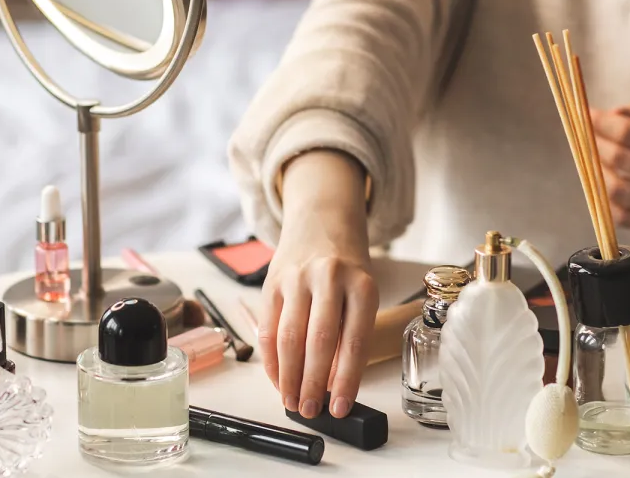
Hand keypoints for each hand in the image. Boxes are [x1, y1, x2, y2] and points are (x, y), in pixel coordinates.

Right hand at [262, 151, 378, 419]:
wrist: (322, 218)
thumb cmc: (347, 264)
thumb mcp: (361, 292)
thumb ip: (348, 332)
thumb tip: (333, 383)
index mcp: (361, 284)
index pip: (353, 341)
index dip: (345, 380)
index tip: (340, 407)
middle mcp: (329, 278)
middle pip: (318, 341)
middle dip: (312, 383)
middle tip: (311, 410)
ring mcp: (297, 278)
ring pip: (289, 337)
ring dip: (288, 376)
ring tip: (291, 401)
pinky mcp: (272, 282)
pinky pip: (268, 327)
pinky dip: (270, 358)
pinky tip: (276, 377)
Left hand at [590, 103, 629, 259]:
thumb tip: (609, 114)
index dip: (602, 123)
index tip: (586, 114)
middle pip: (620, 159)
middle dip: (595, 143)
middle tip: (586, 135)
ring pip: (616, 190)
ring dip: (597, 172)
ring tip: (597, 159)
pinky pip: (623, 217)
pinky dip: (606, 201)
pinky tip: (606, 184)